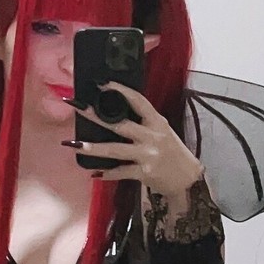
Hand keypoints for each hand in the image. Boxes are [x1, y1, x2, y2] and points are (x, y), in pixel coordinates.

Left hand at [64, 82, 203, 195]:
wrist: (188, 179)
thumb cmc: (173, 153)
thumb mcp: (162, 132)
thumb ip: (143, 123)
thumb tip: (116, 115)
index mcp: (156, 121)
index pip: (138, 100)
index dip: (120, 90)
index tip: (102, 84)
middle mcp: (152, 136)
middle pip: (119, 124)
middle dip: (96, 116)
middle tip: (77, 108)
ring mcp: (147, 155)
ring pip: (115, 150)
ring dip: (94, 148)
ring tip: (75, 145)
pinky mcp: (144, 173)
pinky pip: (121, 172)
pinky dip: (107, 174)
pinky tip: (94, 173)